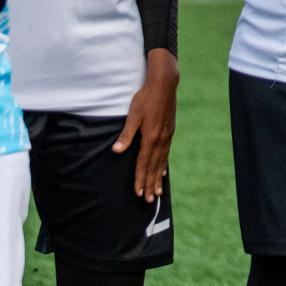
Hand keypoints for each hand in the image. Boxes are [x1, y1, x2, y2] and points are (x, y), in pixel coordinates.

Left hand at [113, 49, 177, 201]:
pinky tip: (162, 171)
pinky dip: (163, 165)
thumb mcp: (133, 115)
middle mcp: (160, 140)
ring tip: (157, 192)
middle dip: (150, 184)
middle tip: (148, 200)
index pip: (143, 164)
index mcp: (150, 138)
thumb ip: (126, 135)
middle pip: (153, 167)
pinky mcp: (169, 132)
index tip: (138, 193)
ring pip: (161, 162)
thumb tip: (116, 151)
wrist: (164, 85)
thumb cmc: (145, 98)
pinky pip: (166, 154)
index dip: (140, 179)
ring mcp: (167, 137)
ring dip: (157, 178)